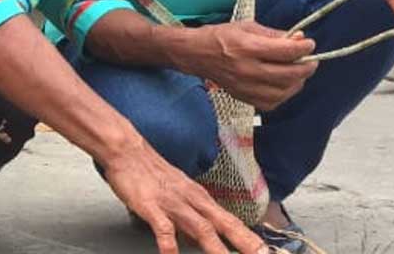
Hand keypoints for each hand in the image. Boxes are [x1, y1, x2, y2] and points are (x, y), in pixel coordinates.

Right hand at [102, 140, 266, 253]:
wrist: (127, 150)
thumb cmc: (150, 172)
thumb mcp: (179, 193)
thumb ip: (192, 218)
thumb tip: (203, 241)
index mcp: (200, 198)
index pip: (231, 221)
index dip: (250, 239)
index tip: (266, 253)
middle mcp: (192, 200)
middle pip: (225, 224)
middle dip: (246, 243)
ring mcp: (173, 204)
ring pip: (201, 228)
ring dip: (217, 249)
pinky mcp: (152, 206)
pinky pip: (163, 229)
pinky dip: (170, 246)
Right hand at [180, 22, 316, 110]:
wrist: (196, 54)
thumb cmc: (220, 37)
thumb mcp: (247, 27)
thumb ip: (274, 35)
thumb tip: (299, 39)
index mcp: (247, 47)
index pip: (286, 51)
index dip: (304, 47)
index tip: (309, 43)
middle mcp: (247, 69)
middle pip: (289, 74)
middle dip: (306, 66)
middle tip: (310, 60)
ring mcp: (245, 87)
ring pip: (284, 91)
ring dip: (297, 82)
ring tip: (297, 73)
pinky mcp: (243, 98)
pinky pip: (272, 103)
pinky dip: (283, 94)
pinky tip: (283, 85)